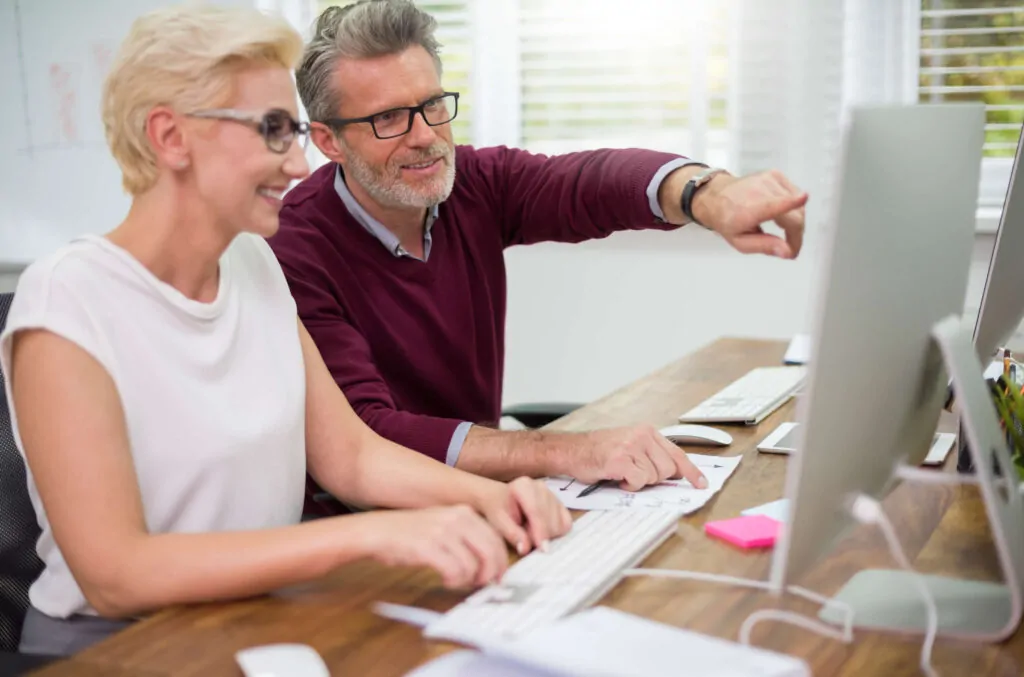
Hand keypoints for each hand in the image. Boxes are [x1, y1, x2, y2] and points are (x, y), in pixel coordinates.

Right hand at [360, 506, 507, 587]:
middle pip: (491, 552)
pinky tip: (445, 579)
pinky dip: (454, 581)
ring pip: (474, 565)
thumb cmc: (409, 533)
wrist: (377, 531)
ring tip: (457, 581)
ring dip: (469, 580)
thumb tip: (490, 561)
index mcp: (464, 512)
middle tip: (483, 585)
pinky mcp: (429, 547)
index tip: (498, 576)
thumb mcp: (443, 524)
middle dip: (490, 574)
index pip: (496, 539)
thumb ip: (466, 537)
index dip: (500, 561)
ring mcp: (443, 532)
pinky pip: (455, 571)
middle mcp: (457, 519)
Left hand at [475, 477, 572, 555]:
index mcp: (524, 486)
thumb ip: (512, 534)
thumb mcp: (498, 521)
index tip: (541, 548)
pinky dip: (557, 533)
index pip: (537, 510)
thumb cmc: (498, 509)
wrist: (500, 500)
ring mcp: (553, 495)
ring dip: (548, 534)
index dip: (540, 530)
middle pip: (550, 518)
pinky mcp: (561, 505)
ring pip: (559, 523)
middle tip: (528, 541)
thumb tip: (525, 548)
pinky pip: (566, 524)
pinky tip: (542, 532)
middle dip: (542, 535)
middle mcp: (541, 487)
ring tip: (529, 531)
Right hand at [568, 425, 707, 492]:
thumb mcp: (630, 445)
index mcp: (647, 432)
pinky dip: (629, 486)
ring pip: (654, 477)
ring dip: (639, 482)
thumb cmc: (599, 451)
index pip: (677, 453)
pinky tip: (618, 478)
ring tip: (623, 474)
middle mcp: (641, 436)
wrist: (572, 450)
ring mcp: (631, 447)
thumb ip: (652, 455)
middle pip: (668, 470)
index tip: (701, 484)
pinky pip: (639, 481)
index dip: (691, 471)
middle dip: (654, 479)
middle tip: (635, 475)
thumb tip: (676, 473)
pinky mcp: (620, 460)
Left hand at [691, 170, 806, 258]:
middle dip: (796, 234)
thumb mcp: (740, 242)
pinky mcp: (775, 174)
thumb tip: (788, 251)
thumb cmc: (727, 221)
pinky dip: (793, 207)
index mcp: (749, 209)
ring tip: (783, 232)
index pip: (772, 205)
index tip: (804, 198)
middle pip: (794, 214)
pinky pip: (794, 194)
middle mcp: (759, 190)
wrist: (716, 197)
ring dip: (795, 222)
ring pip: (797, 206)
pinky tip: (781, 213)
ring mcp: (769, 179)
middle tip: (789, 248)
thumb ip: (764, 246)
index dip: (790, 202)